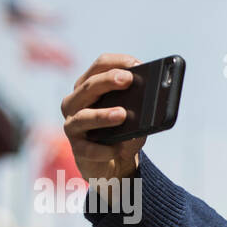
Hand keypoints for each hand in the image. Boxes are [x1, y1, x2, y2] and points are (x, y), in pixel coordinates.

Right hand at [60, 53, 146, 183]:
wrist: (115, 165)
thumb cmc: (124, 132)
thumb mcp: (135, 117)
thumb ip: (140, 106)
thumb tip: (153, 102)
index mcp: (89, 86)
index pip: (100, 65)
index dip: (118, 62)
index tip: (137, 64)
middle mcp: (75, 102)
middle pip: (89, 86)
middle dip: (108, 81)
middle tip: (128, 79)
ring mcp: (73, 125)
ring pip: (83, 117)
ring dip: (103, 115)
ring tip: (122, 114)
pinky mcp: (77, 149)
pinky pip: (87, 148)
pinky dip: (103, 149)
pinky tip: (117, 149)